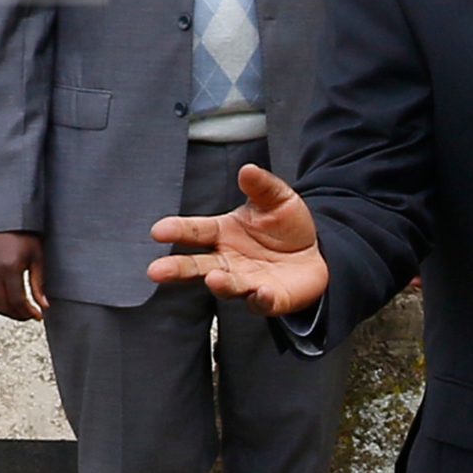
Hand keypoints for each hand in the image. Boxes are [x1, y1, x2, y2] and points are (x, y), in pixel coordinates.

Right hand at [0, 232, 47, 320]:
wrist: (6, 219)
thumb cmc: (24, 235)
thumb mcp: (37, 259)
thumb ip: (39, 285)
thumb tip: (44, 305)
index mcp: (9, 268)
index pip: (17, 301)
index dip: (28, 312)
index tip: (38, 315)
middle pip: (4, 306)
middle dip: (18, 315)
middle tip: (31, 316)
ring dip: (9, 311)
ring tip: (23, 311)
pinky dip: (0, 302)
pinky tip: (12, 302)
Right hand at [148, 163, 329, 315]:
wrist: (317, 253)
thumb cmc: (287, 226)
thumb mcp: (277, 199)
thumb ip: (262, 186)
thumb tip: (247, 169)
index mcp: (223, 233)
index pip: (195, 231)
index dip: (176, 230)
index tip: (158, 231)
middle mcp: (228, 261)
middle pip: (197, 266)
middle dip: (177, 269)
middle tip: (156, 271)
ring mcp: (246, 282)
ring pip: (226, 286)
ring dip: (219, 284)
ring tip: (213, 279)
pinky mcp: (268, 300)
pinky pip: (261, 302)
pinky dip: (259, 299)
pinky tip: (259, 291)